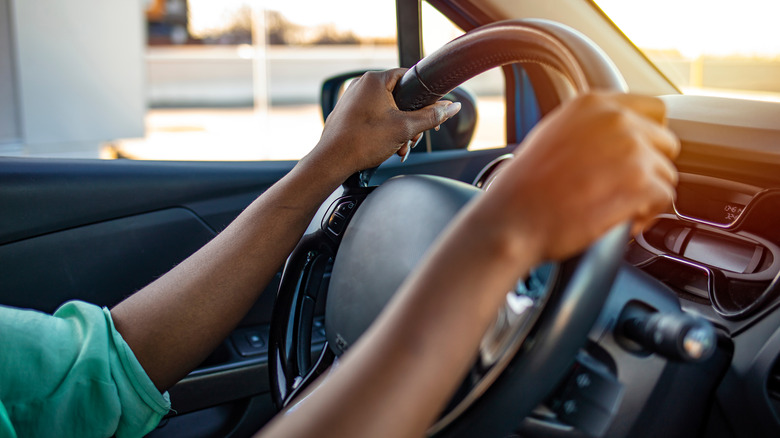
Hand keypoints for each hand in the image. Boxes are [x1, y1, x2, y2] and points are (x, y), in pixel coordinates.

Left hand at [309, 69, 460, 177]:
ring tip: (400, 146)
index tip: (431, 111)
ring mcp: (352, 99)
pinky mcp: (348, 114)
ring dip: (399, 129)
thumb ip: (432, 116)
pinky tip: (388, 147)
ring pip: (387, 110)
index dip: (424, 95)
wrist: (332, 161)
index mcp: (374, 80)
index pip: (409, 77)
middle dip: (411, 119)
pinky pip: (373, 117)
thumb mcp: (405, 128)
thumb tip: (452, 107)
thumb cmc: (362, 142)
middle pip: (399, 96)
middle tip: (414, 136)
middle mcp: (361, 85)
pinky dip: (384, 130)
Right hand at [483, 92, 679, 263]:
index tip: (633, 157)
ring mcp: (631, 150)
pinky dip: (646, 215)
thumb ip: (589, 127)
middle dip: (648, 167)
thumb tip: (616, 135)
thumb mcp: (553, 134)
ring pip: (666, 174)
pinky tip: (619, 219)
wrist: (513, 218)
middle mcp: (616, 120)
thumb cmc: (523, 187)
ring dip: (646, 194)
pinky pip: (664, 199)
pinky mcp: (639, 183)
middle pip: (665, 142)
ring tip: (615, 207)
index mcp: (594, 104)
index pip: (653, 110)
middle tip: (621, 187)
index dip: (646, 138)